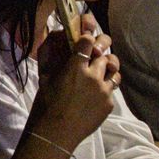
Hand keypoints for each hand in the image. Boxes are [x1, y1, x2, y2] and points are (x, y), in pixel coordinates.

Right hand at [31, 26, 117, 151]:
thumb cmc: (45, 102)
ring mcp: (104, 90)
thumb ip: (50, 54)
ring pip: (114, 68)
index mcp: (74, 67)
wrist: (57, 131)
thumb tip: (53, 37)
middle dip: (102, 44)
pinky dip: (106, 82)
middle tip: (97, 44)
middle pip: (105, 52)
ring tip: (102, 65)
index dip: (88, 32)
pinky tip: (97, 86)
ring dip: (108, 63)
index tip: (88, 27)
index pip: (88, 41)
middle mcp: (93, 76)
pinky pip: (112, 86)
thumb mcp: (44, 75)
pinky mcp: (109, 103)